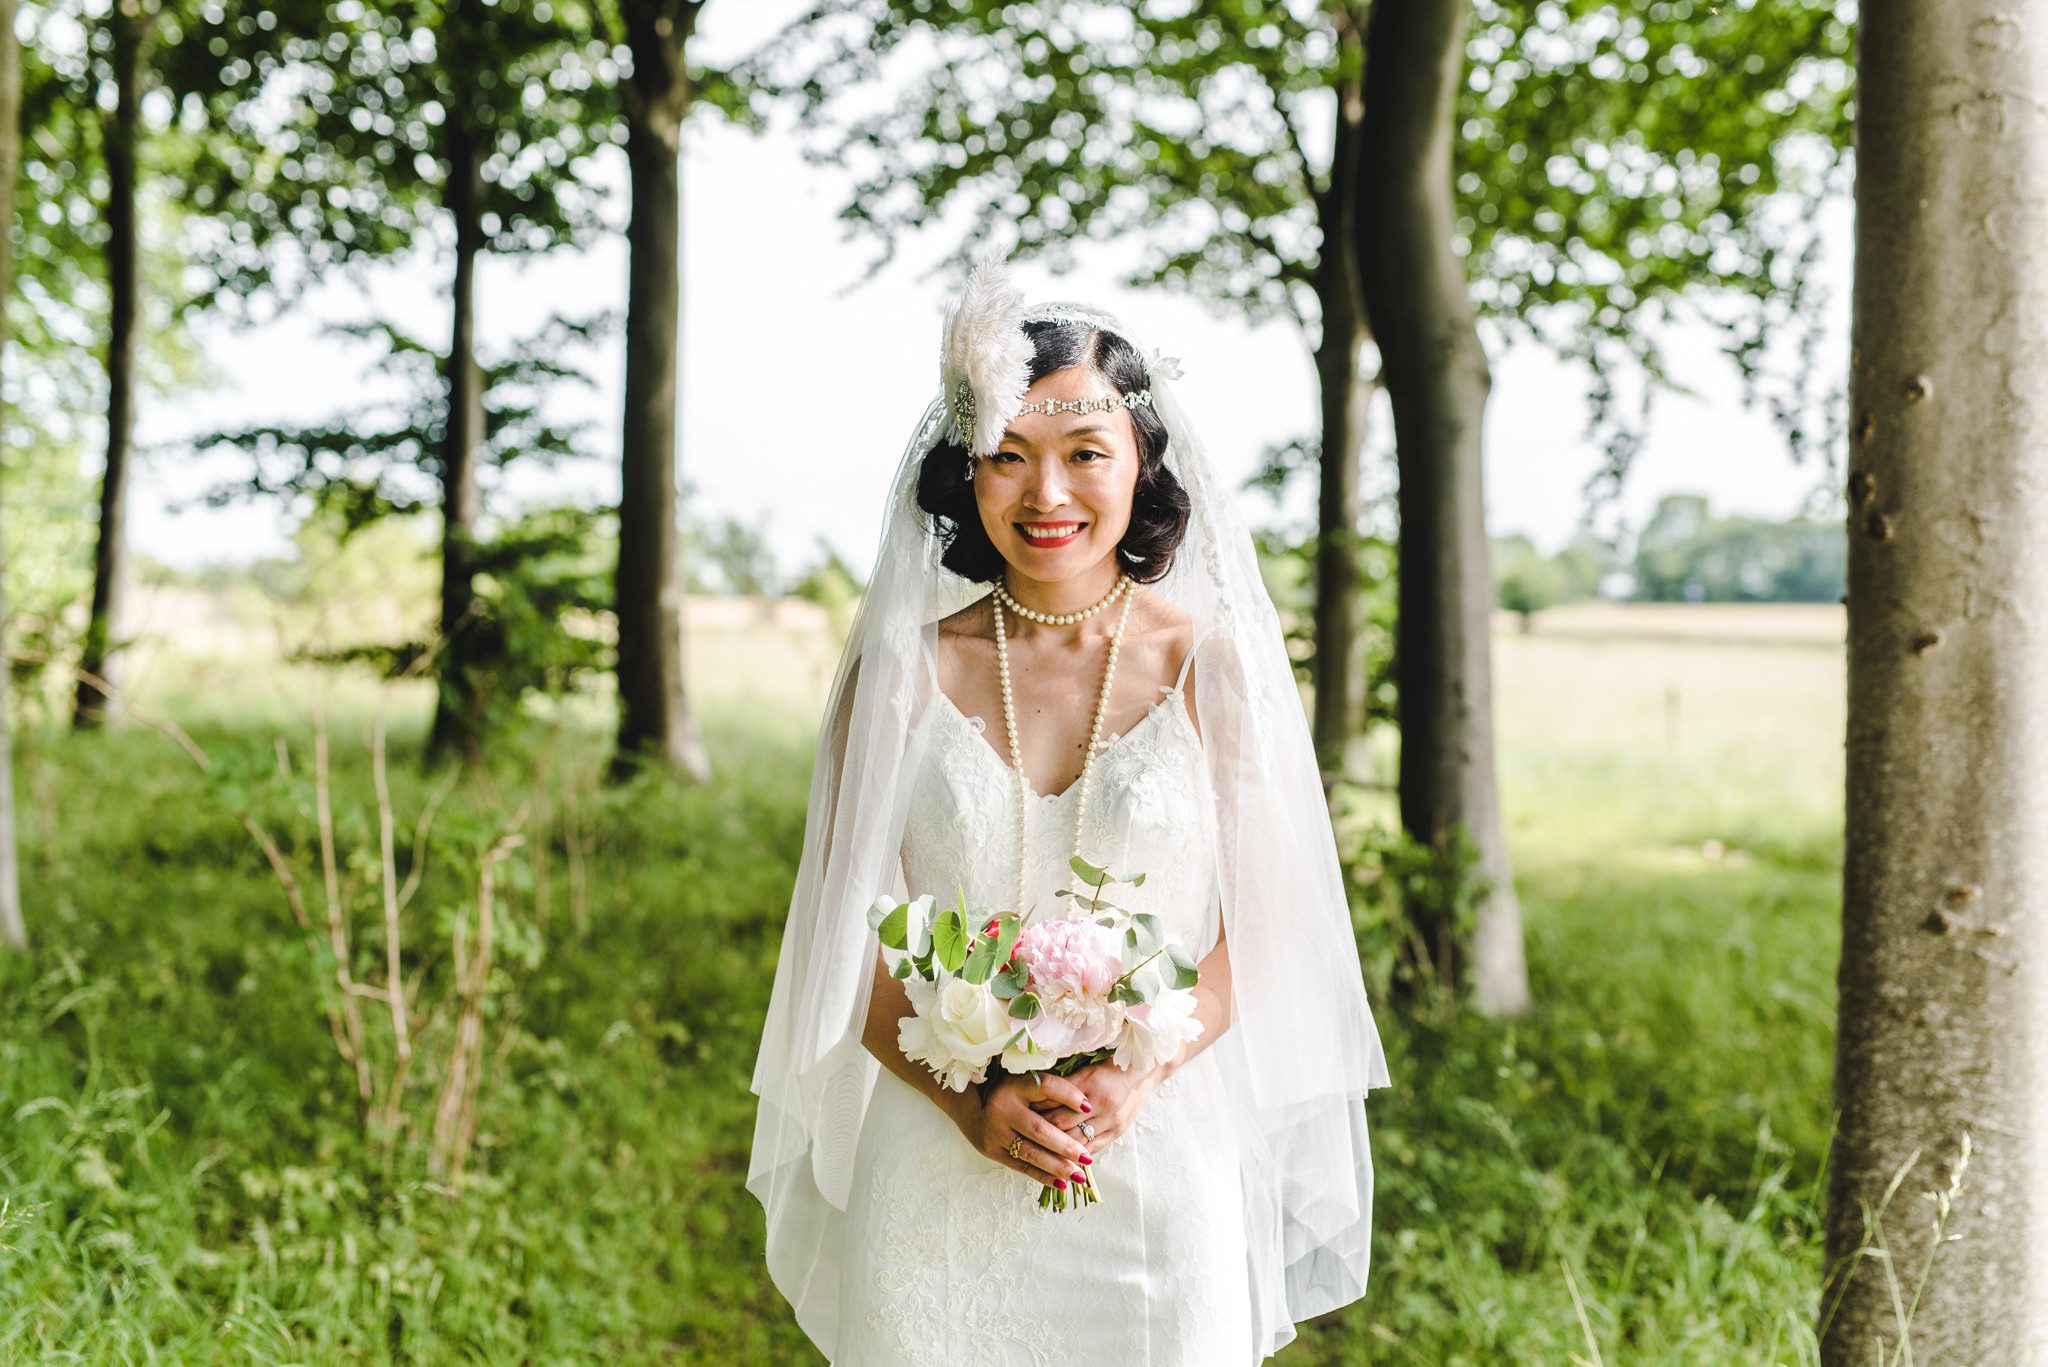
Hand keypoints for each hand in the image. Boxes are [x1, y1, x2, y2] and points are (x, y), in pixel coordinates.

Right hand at [956, 1070, 1097, 1191]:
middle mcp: (1002, 1108)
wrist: (969, 1105)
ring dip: (1056, 1166)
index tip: (1088, 1107)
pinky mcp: (992, 1151)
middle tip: (1086, 1158)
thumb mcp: (1025, 1081)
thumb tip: (1085, 1106)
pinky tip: (1061, 1183)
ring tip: (1078, 1176)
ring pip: (1030, 1153)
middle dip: (1065, 1145)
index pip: (1045, 1086)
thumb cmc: (1008, 1091)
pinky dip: (1042, 1176)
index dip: (1068, 1095)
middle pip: (1038, 1129)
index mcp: (1015, 1085)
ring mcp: (995, 1132)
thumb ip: (1049, 1089)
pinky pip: (1021, 1166)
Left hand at [1030, 1059, 1159, 1156]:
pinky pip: (1093, 1148)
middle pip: (1062, 1123)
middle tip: (1022, 1136)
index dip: (1036, 1109)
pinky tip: (1061, 1159)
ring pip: (1076, 1141)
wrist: (1143, 1072)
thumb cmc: (1111, 1066)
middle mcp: (1101, 1102)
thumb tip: (1034, 1093)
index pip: (1055, 1100)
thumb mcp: (1087, 1067)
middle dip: (1040, 1131)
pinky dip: (1075, 1154)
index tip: (1020, 1114)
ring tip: (1037, 1150)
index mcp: (1090, 1080)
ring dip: (1056, 1148)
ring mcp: (1111, 1119)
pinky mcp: (1117, 1131)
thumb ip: (1064, 1083)